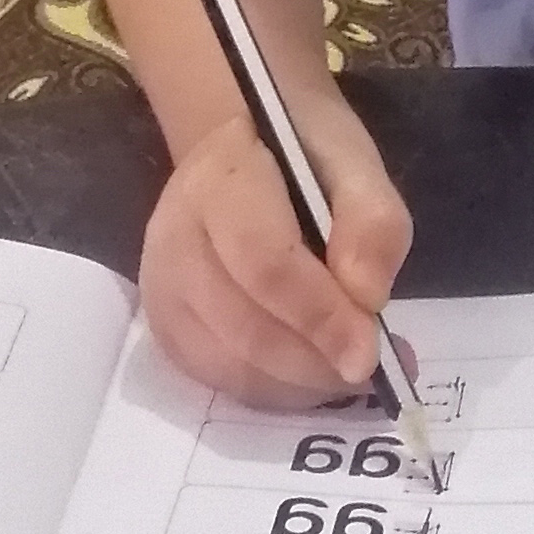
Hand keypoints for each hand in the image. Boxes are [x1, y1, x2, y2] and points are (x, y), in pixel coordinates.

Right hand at [137, 88, 411, 409]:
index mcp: (221, 180)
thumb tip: (368, 299)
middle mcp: (175, 238)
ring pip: (227, 365)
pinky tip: (308, 374)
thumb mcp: (354, 162)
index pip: (264, 263)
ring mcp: (161, 287)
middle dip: (314, 362)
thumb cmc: (303, 152)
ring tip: (344, 372)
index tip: (370, 353)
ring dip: (296, 384)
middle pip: (243, 327)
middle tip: (367, 370)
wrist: (240, 143)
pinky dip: (271, 390)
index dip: (319, 316)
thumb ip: (371, 221)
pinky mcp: (164, 325)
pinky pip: (216, 380)